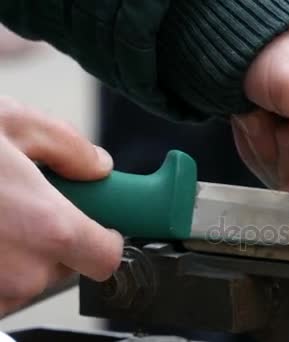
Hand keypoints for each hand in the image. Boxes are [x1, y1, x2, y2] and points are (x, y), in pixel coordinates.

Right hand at [0, 97, 122, 316]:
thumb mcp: (13, 124)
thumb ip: (70, 147)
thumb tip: (98, 165)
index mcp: (48, 229)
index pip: (108, 257)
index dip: (105, 238)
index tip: (97, 224)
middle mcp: (20, 273)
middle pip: (63, 267)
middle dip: (54, 238)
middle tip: (24, 203)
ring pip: (22, 279)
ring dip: (15, 251)